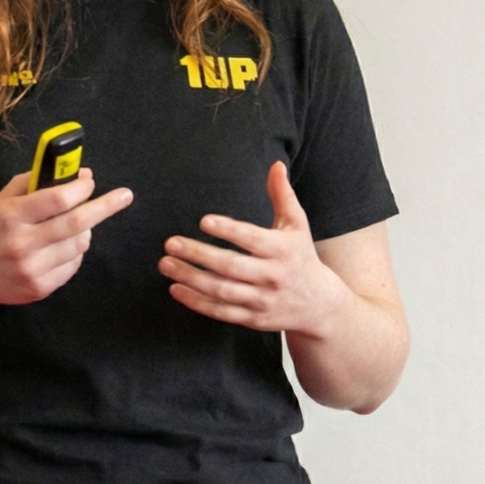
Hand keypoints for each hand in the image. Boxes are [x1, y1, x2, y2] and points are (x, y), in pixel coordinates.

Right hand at [0, 168, 132, 308]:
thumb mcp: (3, 199)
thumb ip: (37, 181)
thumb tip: (80, 173)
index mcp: (11, 216)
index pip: (57, 199)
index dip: (80, 188)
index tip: (91, 181)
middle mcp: (22, 243)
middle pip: (76, 223)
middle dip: (105, 207)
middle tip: (125, 196)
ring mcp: (32, 269)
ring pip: (79, 244)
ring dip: (85, 230)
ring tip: (74, 224)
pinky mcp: (40, 288)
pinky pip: (74, 264)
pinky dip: (75, 251)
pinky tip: (60, 246)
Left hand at [159, 161, 353, 337]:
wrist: (318, 304)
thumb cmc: (301, 256)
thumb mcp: (297, 224)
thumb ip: (283, 195)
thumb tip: (276, 164)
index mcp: (283, 250)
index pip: (252, 239)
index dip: (228, 230)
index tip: (203, 221)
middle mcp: (273, 277)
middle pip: (231, 266)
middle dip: (198, 255)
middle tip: (170, 243)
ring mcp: (262, 300)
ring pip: (222, 290)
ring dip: (191, 278)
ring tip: (166, 264)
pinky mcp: (253, 319)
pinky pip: (221, 311)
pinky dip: (197, 302)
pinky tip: (175, 289)